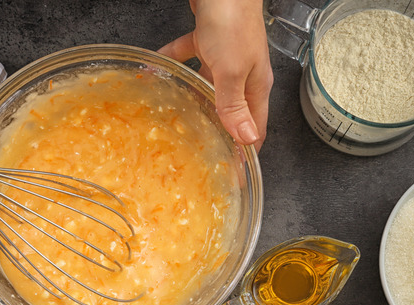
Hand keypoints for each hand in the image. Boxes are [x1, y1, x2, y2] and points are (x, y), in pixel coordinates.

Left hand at [159, 0, 272, 149]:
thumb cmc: (233, 24)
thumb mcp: (233, 71)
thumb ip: (234, 105)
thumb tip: (246, 140)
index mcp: (256, 86)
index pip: (255, 127)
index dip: (244, 150)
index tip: (230, 171)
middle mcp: (243, 74)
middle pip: (231, 110)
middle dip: (216, 130)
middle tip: (198, 150)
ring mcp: (226, 56)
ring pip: (208, 86)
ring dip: (193, 99)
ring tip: (175, 116)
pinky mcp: (208, 39)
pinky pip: (189, 56)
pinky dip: (174, 63)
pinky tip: (157, 68)